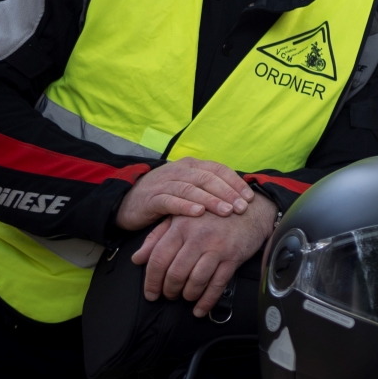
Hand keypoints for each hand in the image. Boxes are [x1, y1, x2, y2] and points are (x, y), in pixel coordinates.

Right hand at [116, 157, 254, 231]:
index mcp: (191, 165)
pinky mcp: (151, 198)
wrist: (127, 201)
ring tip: (226, 211)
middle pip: (208, 178)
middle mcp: (179, 170)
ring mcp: (164, 183)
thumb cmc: (165, 196)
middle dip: (228, 193)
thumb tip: (239, 197)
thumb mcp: (188, 188)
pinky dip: (185, 206)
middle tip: (242, 208)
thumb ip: (208, 188)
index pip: (218, 169)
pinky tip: (199, 213)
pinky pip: (170, 200)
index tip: (250, 198)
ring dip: (211, 200)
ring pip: (191, 188)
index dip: (235, 182)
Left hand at [132, 195, 276, 315]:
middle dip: (169, 290)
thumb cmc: (212, 216)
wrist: (249, 210)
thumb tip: (137, 259)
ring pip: (195, 281)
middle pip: (175, 273)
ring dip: (187, 295)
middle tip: (169, 295)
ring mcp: (217, 248)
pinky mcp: (232, 258)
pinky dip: (206, 302)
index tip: (151, 293)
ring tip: (185, 296)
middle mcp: (198, 237)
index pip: (158, 258)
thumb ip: (157, 238)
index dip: (151, 281)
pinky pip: (217, 285)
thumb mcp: (180, 219)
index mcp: (181, 226)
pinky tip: (199, 309)